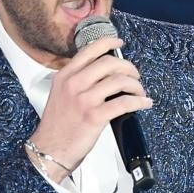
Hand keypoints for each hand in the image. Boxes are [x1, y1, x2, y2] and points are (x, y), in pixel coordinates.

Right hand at [29, 31, 150, 171]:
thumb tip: (102, 74)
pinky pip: (124, 103)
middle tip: (135, 75)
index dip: (108, 43)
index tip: (119, 44)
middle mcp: (74, 84)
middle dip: (128, 67)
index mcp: (65, 76)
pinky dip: (139, 102)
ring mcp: (84, 99)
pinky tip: (144, 103)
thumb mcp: (60, 94)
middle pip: (109, 63)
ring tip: (140, 91)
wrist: (49, 149)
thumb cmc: (57, 126)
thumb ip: (76, 80)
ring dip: (135, 85)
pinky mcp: (95, 116)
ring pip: (119, 81)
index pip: (89, 51)